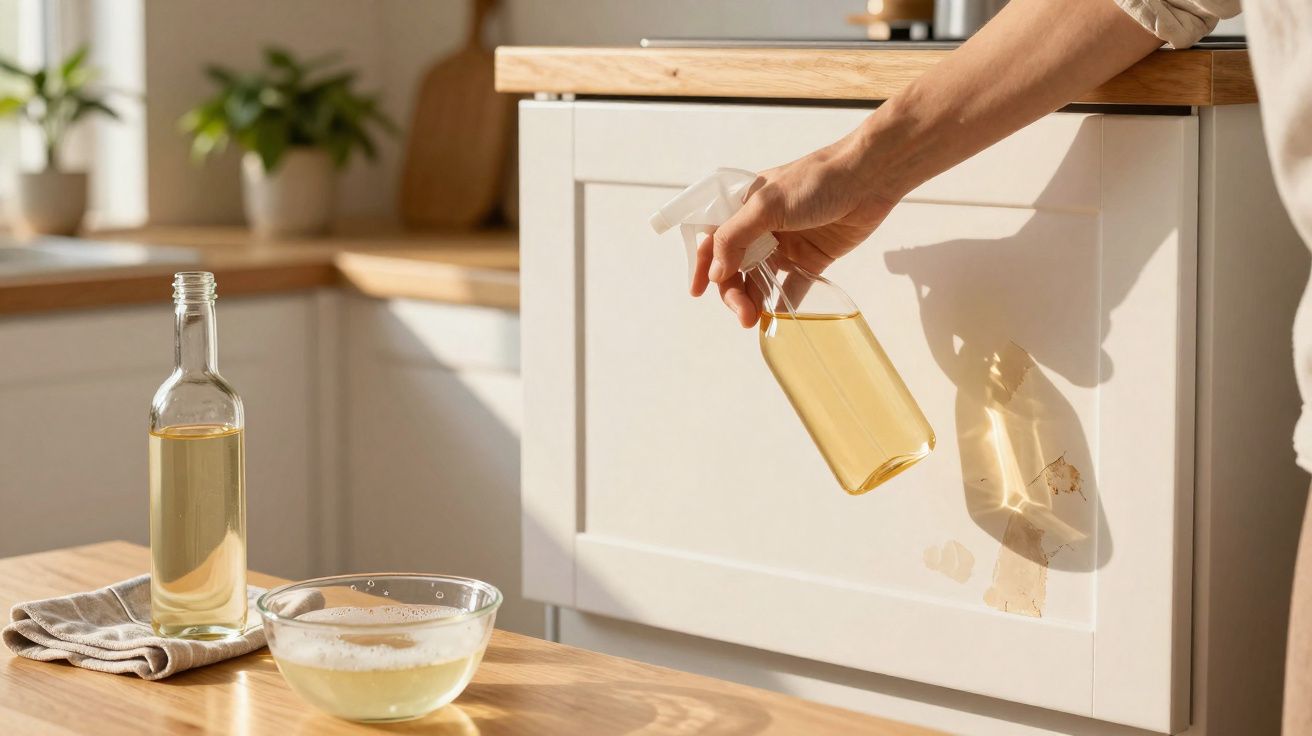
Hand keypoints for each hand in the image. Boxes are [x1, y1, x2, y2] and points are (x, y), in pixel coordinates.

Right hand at [690, 131, 900, 327]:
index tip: (697, 292)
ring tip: (753, 319)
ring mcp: (786, 244)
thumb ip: (736, 237)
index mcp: (744, 208)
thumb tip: (715, 272)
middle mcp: (761, 227)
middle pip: (735, 266)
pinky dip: (782, 302)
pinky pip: (792, 286)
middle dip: (731, 291)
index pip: (714, 241)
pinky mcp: (812, 258)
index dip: (703, 266)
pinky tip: (775, 318)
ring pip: (759, 279)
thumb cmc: (815, 182)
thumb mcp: (767, 205)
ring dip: (752, 300)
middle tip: (741, 313)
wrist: (869, 177)